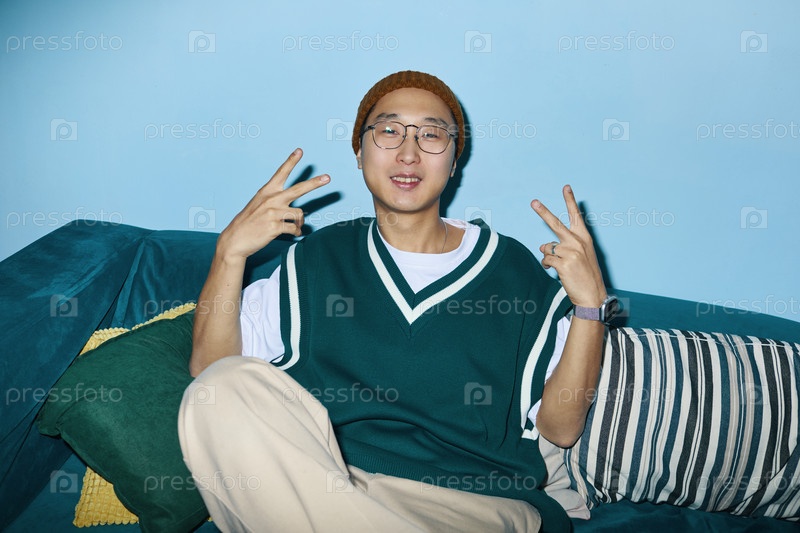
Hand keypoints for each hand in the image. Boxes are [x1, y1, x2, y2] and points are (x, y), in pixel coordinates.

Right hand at [217, 148, 329, 260]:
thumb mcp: (258, 205)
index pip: (281, 173)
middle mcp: (271, 200)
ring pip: (299, 214)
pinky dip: (296, 232)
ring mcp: (273, 213)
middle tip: (328, 177)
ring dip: (300, 222)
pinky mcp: (275, 227)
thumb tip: (295, 210)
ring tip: (294, 225)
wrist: (235, 239)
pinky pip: (294, 228)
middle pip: (298, 189)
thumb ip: (275, 202)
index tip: (300, 151)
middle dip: (315, 183)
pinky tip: (292, 233)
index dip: (291, 161)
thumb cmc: (249, 222)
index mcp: (267, 191)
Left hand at [531, 185, 605, 307]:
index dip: (570, 200)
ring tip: (561, 266)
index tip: (566, 187)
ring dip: (549, 256)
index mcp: (584, 238)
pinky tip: (557, 271)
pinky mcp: (563, 263)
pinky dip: (547, 265)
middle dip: (543, 212)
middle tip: (533, 202)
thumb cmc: (586, 275)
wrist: (593, 295)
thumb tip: (542, 246)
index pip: (576, 216)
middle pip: (555, 224)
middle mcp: (577, 242)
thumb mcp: (580, 256)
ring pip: (547, 248)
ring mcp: (570, 252)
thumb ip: (563, 246)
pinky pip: (546, 260)